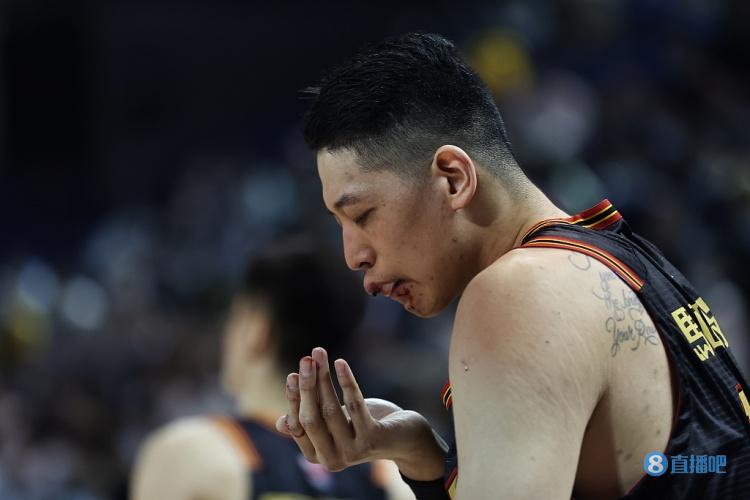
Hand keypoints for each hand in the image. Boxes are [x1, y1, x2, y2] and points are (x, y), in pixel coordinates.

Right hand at [275, 347, 445, 480]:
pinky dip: (347, 381)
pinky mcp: (373, 439)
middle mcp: (332, 460)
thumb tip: (280, 423)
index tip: (292, 374)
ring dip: (324, 377)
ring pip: (331, 409)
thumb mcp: (334, 425)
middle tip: (306, 358)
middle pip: (311, 417)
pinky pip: (355, 405)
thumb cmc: (365, 427)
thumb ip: (311, 423)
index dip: (293, 399)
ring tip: (320, 353)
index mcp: (317, 456)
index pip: (297, 425)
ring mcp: (353, 452)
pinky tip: (340, 363)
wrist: (405, 438)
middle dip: (307, 385)